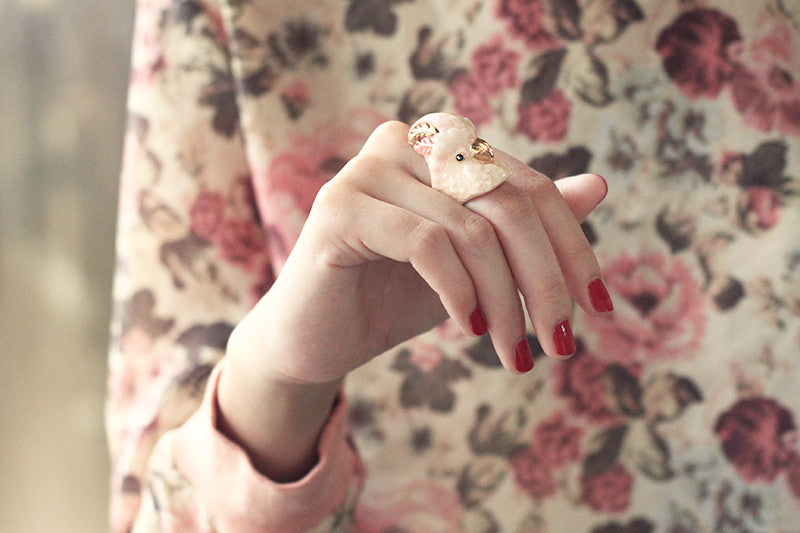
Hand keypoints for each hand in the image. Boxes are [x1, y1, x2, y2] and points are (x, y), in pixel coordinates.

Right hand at [229, 121, 608, 383]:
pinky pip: (426, 243)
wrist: (317, 338)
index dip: (570, 247)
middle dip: (545, 280)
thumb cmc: (395, 297)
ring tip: (514, 352)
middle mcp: (405, 142)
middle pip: (507, 202)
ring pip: (471, 228)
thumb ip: (527, 224)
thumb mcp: (477, 265)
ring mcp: (367, 168)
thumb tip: (597, 186)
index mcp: (440, 146)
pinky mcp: (339, 205)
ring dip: (505, 301)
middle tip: (562, 342)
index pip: (528, 187)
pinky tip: (468, 329)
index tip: (597, 307)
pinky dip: (459, 292)